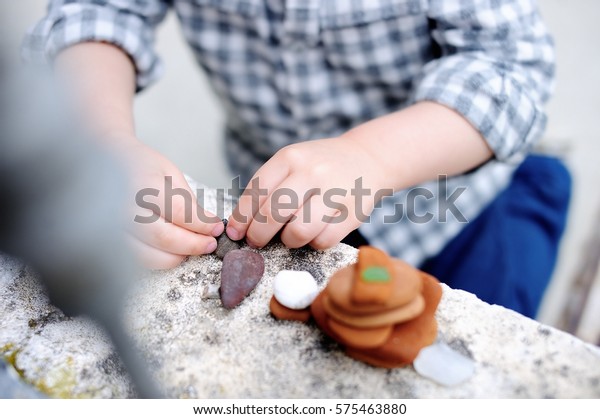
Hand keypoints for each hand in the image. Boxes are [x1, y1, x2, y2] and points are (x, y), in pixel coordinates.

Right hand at [117, 137, 223, 268]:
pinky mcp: (111, 242)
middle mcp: (123, 209)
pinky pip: (139, 259)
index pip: (180, 213)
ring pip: (150, 256)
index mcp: (141, 186)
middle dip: (194, 245)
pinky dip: (160, 258)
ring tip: (194, 247)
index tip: (217, 227)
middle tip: (210, 244)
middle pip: (165, 238)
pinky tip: (174, 249)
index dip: (203, 225)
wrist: (103, 163)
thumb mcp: (169, 173)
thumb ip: (186, 200)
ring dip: (178, 256)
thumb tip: (208, 226)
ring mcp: (112, 228)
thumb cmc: (139, 166)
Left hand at [226, 136, 390, 249]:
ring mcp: (334, 193)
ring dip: (288, 241)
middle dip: (258, 234)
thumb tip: (240, 226)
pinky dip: (313, 243)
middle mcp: (312, 172)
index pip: (256, 191)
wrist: (368, 158)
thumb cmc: (321, 166)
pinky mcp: (352, 213)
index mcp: (290, 158)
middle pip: (273, 213)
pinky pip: (322, 241)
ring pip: (298, 232)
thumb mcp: (293, 163)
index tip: (235, 233)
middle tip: (256, 241)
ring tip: (290, 236)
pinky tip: (314, 233)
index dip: (241, 218)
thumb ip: (268, 188)